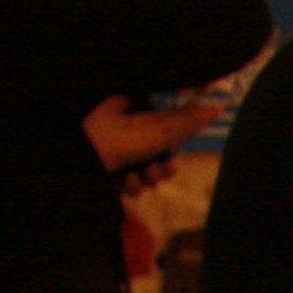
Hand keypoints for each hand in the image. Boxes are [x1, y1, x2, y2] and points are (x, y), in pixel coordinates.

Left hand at [84, 94, 214, 180]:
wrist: (75, 167)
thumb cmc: (112, 142)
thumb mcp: (155, 132)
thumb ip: (188, 122)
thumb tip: (218, 107)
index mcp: (135, 112)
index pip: (167, 122)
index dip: (178, 139)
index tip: (180, 148)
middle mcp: (126, 131)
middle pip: (161, 150)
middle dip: (165, 164)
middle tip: (162, 168)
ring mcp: (117, 153)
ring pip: (148, 169)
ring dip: (152, 176)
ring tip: (142, 176)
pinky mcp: (110, 173)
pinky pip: (132, 182)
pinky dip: (133, 185)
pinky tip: (126, 182)